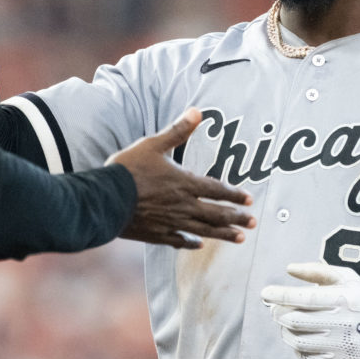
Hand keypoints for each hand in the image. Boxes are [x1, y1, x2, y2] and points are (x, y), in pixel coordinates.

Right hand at [107, 108, 255, 248]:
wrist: (106, 198)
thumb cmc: (128, 169)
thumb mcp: (153, 144)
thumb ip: (177, 131)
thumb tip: (198, 112)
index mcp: (183, 183)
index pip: (216, 189)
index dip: (234, 194)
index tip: (250, 200)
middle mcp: (182, 205)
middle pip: (215, 213)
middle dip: (236, 218)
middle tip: (253, 223)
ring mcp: (170, 221)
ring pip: (203, 230)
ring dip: (223, 234)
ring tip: (240, 239)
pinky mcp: (156, 234)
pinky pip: (178, 240)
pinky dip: (190, 243)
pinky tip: (199, 246)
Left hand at [261, 261, 359, 358]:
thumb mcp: (348, 278)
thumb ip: (317, 270)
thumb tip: (289, 269)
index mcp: (344, 300)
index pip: (304, 298)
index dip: (280, 295)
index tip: (265, 292)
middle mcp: (343, 324)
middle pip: (296, 321)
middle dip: (279, 313)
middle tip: (275, 308)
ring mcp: (341, 347)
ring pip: (297, 341)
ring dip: (285, 331)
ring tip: (287, 323)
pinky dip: (297, 348)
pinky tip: (300, 338)